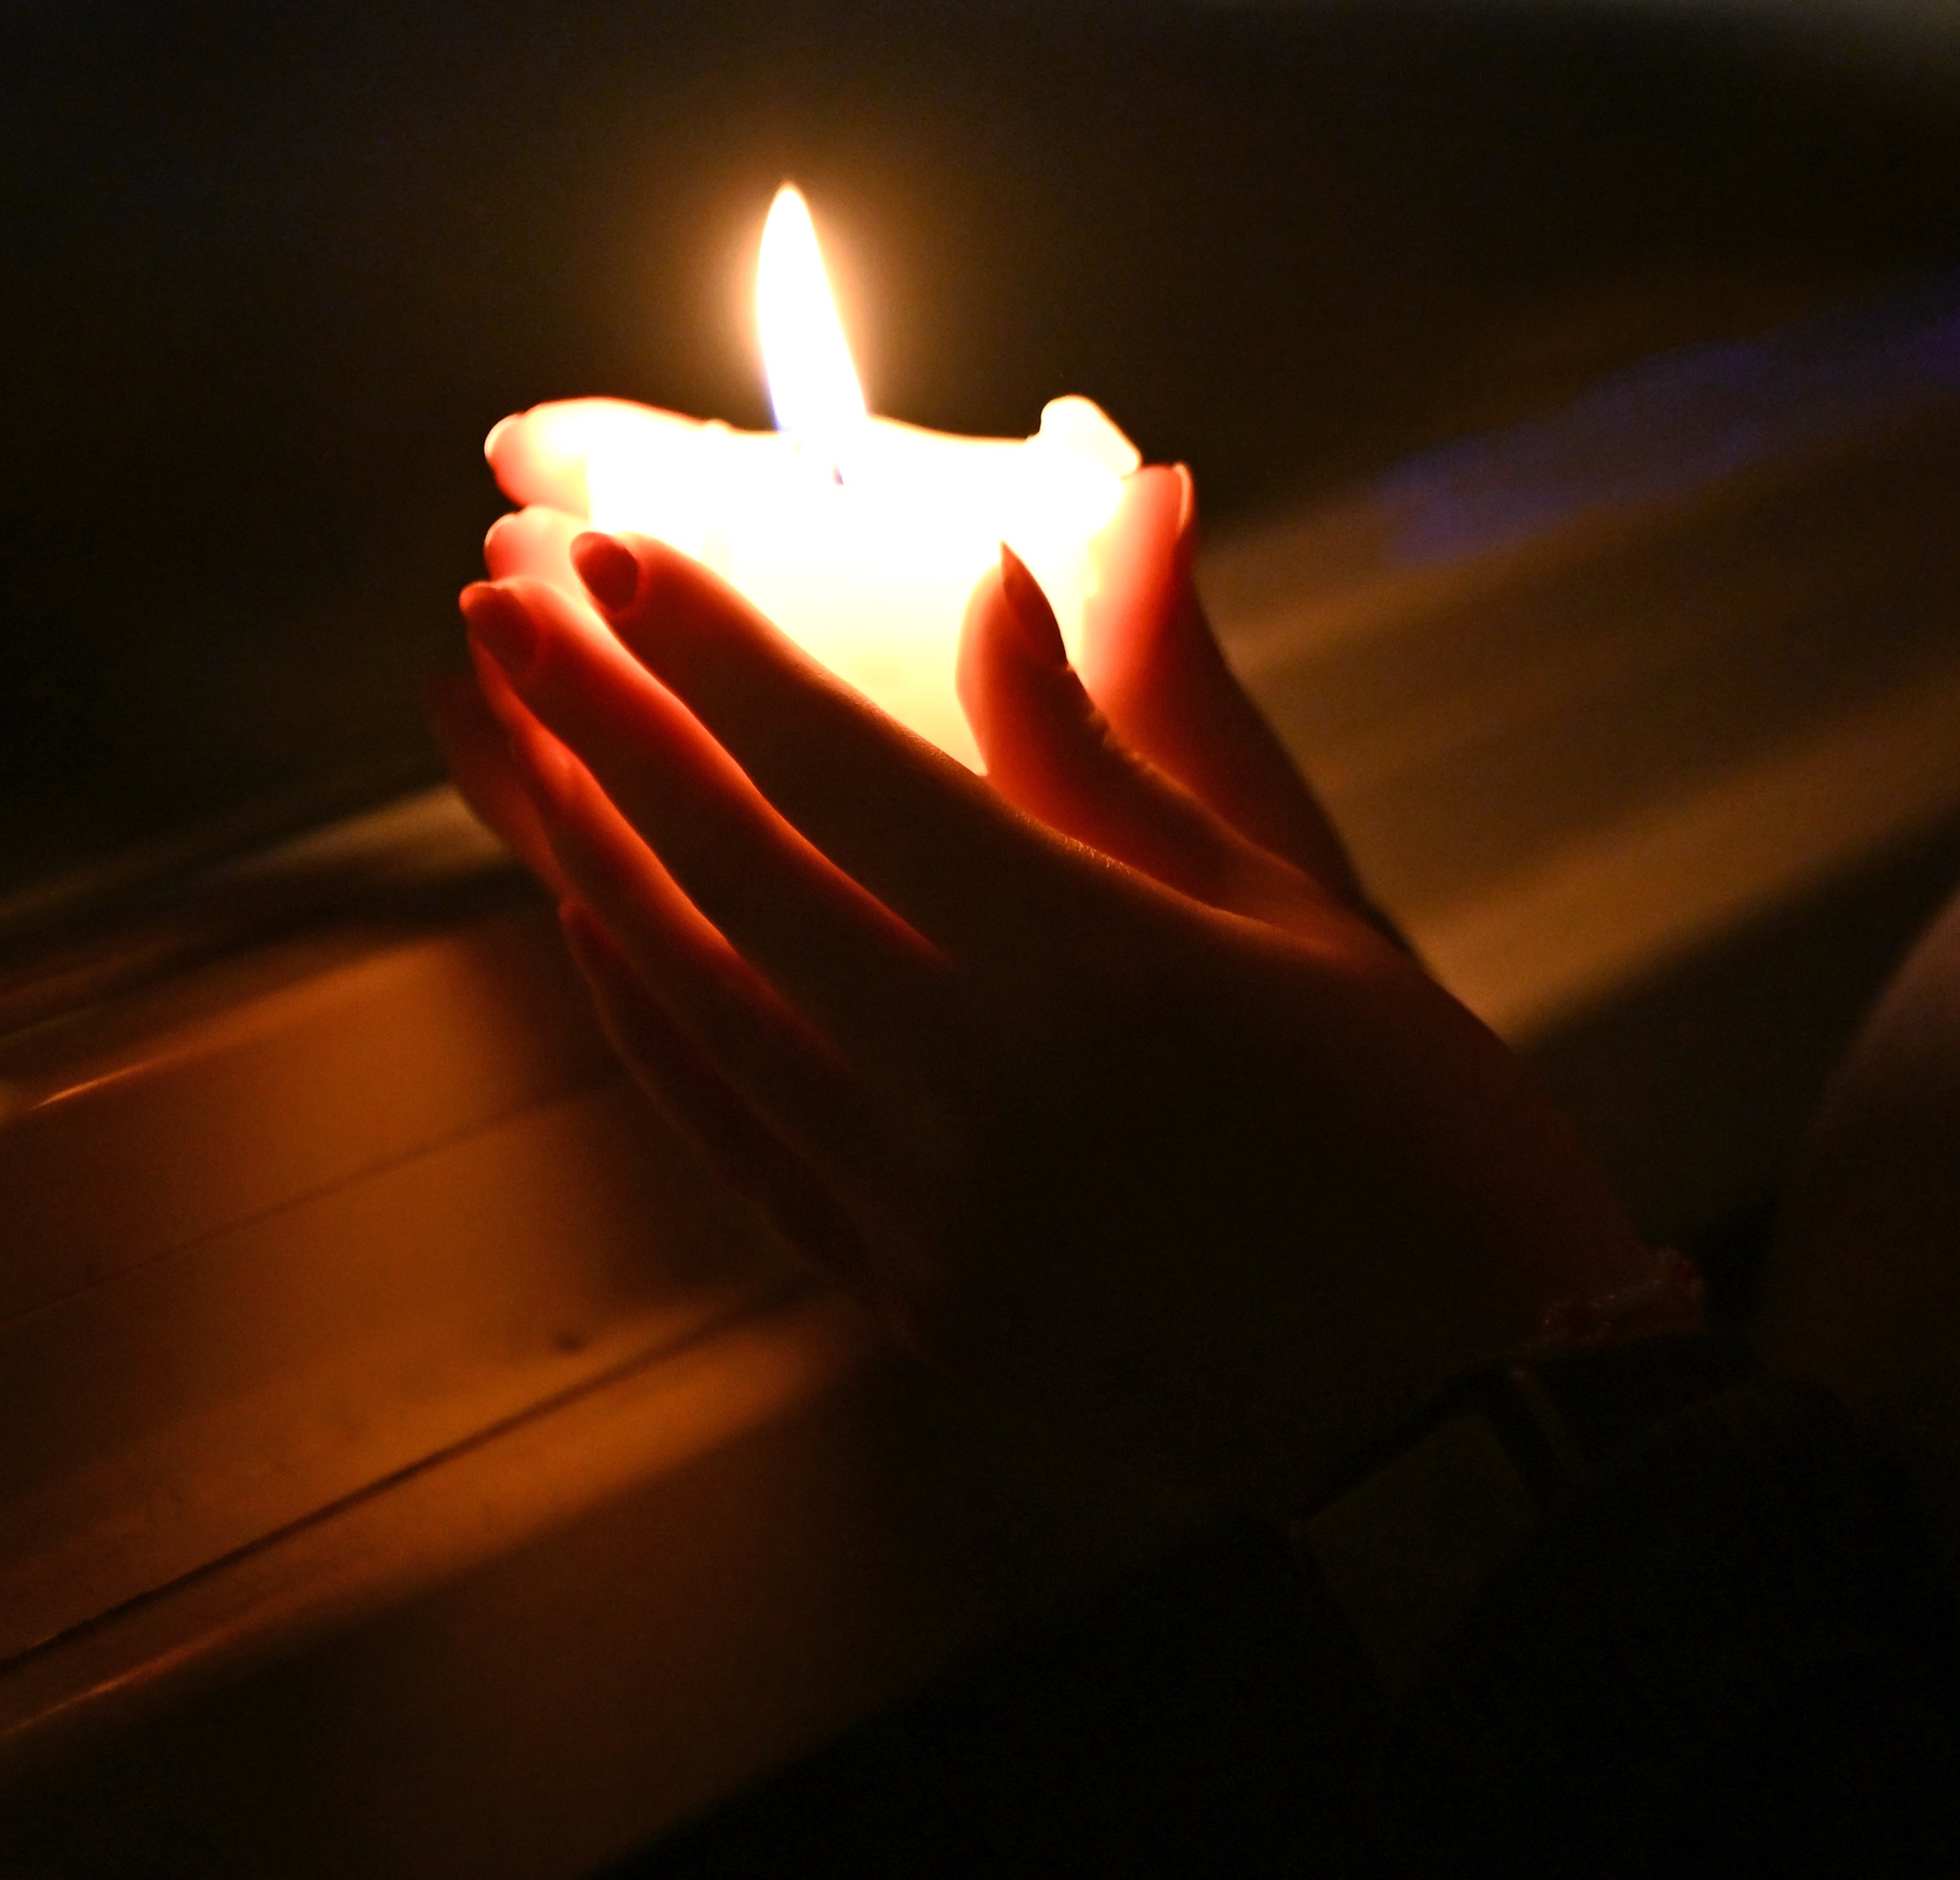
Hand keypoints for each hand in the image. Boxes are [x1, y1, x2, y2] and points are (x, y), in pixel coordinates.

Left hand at [431, 468, 1656, 1513]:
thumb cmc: (1420, 1134)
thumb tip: (1049, 558)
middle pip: (725, 866)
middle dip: (594, 721)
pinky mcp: (907, 1295)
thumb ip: (1139, 739)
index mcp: (1084, 960)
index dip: (705, 652)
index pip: (836, 767)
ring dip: (574, 853)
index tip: (605, 556)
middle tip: (493, 609)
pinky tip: (586, 930)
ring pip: (692, 994)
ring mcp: (919, 1202)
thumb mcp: (1306, 906)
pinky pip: (730, 1135)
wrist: (1466, 1403)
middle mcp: (969, 1079)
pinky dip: (646, 1022)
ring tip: (495, 740)